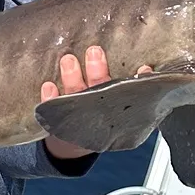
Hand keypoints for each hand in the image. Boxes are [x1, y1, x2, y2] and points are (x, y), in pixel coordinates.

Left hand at [39, 46, 152, 160]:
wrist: (74, 143)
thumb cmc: (99, 114)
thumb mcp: (118, 105)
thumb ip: (132, 87)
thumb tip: (147, 69)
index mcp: (114, 110)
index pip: (126, 95)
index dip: (135, 83)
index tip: (143, 69)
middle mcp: (95, 113)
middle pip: (98, 93)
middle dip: (97, 72)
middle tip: (94, 51)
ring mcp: (76, 116)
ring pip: (75, 97)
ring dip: (72, 78)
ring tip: (68, 60)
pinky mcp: (56, 119)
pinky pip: (52, 109)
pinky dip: (50, 98)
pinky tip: (48, 86)